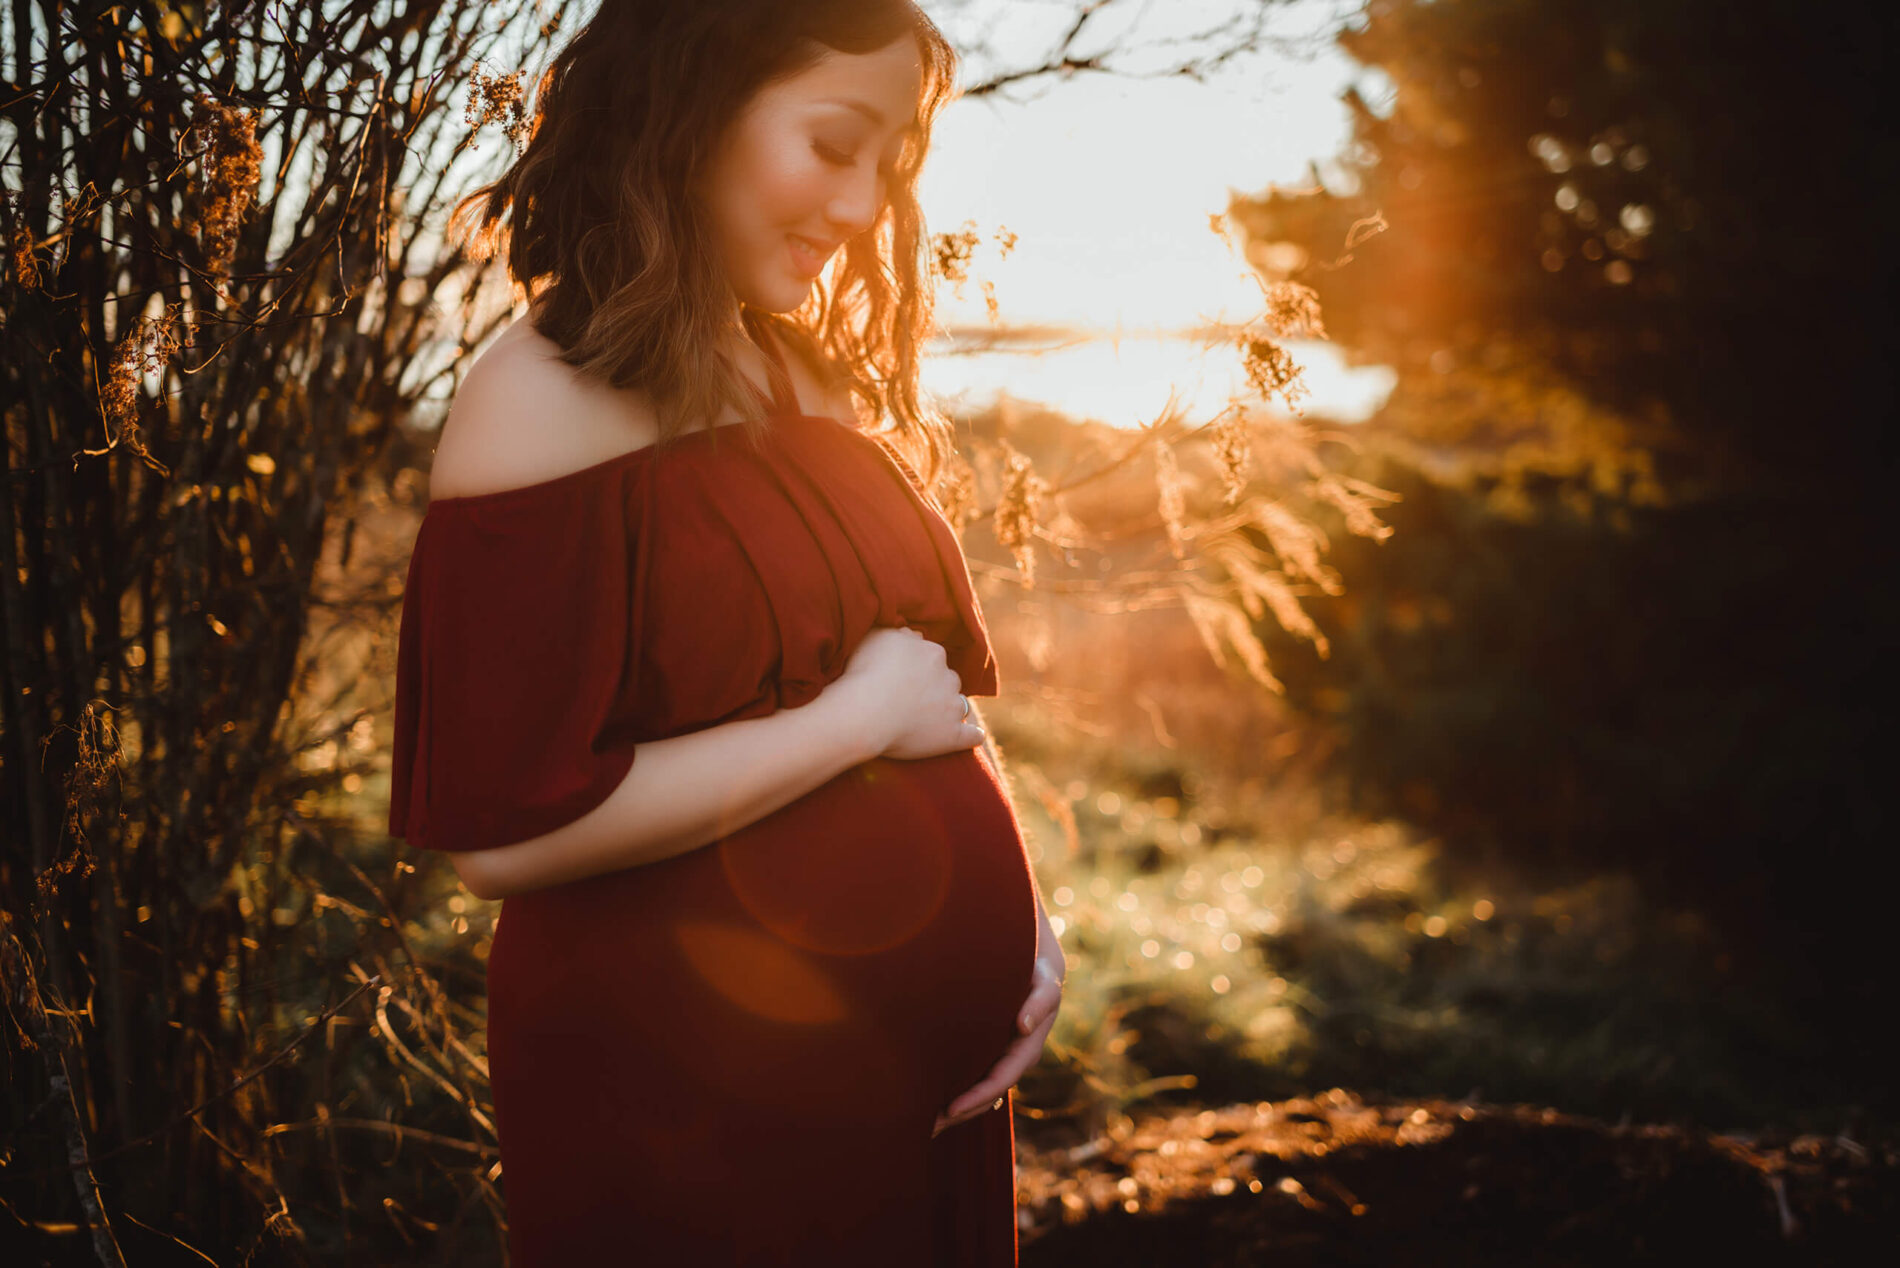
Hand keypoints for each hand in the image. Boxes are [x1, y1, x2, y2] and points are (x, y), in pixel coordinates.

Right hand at [826, 625, 985, 760]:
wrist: (865, 711)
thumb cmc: (865, 673)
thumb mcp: (877, 637)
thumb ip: (898, 633)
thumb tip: (911, 635)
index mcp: (932, 653)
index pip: (932, 658)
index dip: (918, 668)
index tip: (903, 678)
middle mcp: (948, 676)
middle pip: (948, 679)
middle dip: (935, 687)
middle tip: (910, 700)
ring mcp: (953, 706)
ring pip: (960, 704)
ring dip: (950, 709)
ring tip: (928, 721)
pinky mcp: (953, 735)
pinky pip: (972, 735)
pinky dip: (972, 736)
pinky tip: (971, 738)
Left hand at [931, 949, 1064, 1137]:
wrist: (1036, 968)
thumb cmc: (1038, 974)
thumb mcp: (1045, 985)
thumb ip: (1040, 1003)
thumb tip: (1024, 1026)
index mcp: (1027, 1049)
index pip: (1000, 1081)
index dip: (977, 1097)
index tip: (950, 1110)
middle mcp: (1013, 1061)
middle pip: (985, 1097)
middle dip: (959, 1114)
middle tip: (926, 1128)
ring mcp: (1000, 1059)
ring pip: (976, 1093)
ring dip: (952, 1111)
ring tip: (922, 1124)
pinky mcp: (988, 1052)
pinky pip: (970, 1079)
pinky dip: (952, 1091)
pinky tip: (928, 1100)